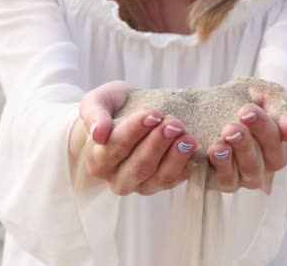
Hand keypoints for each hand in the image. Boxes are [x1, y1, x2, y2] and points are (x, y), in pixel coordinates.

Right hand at [75, 81, 197, 195]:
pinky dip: (186, 166)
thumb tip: (98, 134)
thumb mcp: (96, 102)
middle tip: (174, 123)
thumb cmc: (109, 110)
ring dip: (176, 157)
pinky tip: (192, 149)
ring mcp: (141, 185)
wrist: (125, 115)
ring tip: (187, 137)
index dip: (135, 131)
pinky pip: (175, 180)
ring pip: (159, 177)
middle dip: (159, 144)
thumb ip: (93, 115)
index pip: (115, 148)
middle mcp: (117, 178)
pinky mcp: (160, 185)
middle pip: (140, 166)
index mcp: (97, 161)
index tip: (153, 114)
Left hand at [207, 89, 286, 192]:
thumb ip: (279, 103)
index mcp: (279, 139)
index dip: (265, 126)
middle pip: (271, 158)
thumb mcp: (259, 91)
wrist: (204, 105)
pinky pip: (229, 182)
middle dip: (252, 139)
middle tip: (233, 125)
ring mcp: (249, 174)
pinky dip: (222, 167)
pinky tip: (214, 149)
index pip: (280, 137)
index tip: (246, 111)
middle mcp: (268, 161)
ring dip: (240, 153)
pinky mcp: (228, 182)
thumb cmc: (240, 96)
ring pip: (252, 171)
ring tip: (225, 136)